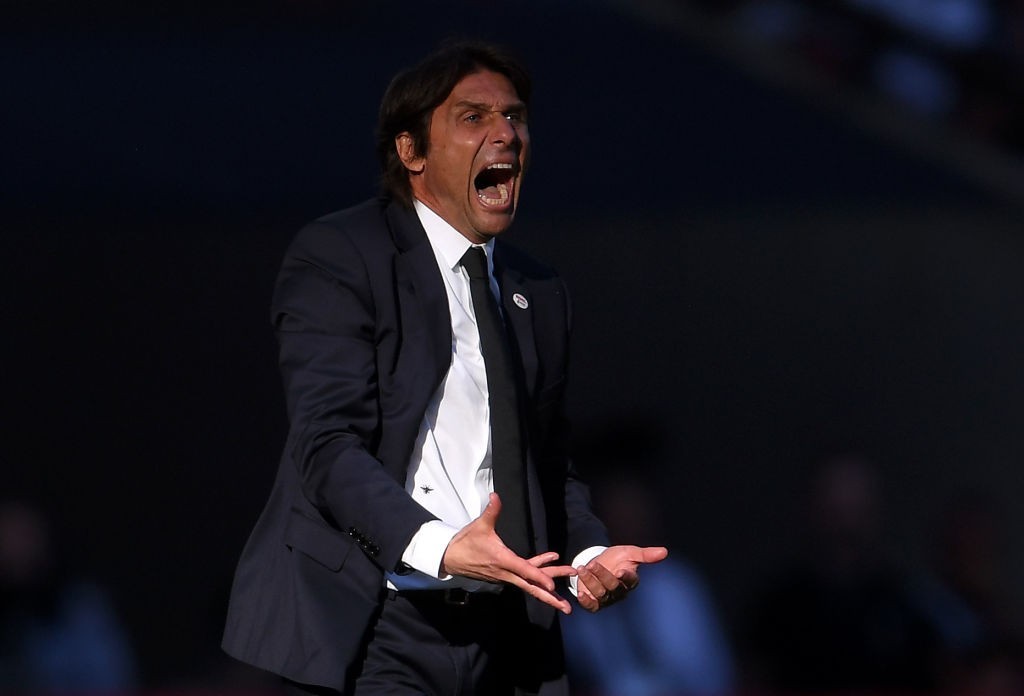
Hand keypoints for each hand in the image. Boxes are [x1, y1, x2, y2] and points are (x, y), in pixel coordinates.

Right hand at [441, 493, 576, 613]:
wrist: (451, 558)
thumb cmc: (466, 542)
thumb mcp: (479, 526)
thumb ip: (491, 512)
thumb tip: (495, 496)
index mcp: (502, 560)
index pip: (524, 570)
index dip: (538, 577)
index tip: (552, 587)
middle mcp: (506, 572)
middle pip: (532, 585)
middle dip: (550, 597)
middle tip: (568, 607)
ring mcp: (506, 575)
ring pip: (530, 585)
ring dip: (547, 593)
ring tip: (564, 603)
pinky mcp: (504, 574)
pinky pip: (524, 577)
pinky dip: (538, 575)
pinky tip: (550, 566)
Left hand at [575, 544, 667, 612]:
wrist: (598, 562)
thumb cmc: (616, 558)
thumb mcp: (629, 553)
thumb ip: (645, 554)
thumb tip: (665, 551)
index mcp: (630, 580)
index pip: (630, 580)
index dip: (626, 577)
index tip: (620, 570)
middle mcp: (619, 592)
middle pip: (612, 586)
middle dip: (602, 575)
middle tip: (593, 564)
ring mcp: (607, 599)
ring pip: (600, 593)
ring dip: (590, 582)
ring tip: (582, 568)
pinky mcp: (594, 603)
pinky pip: (592, 606)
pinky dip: (586, 602)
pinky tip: (580, 594)